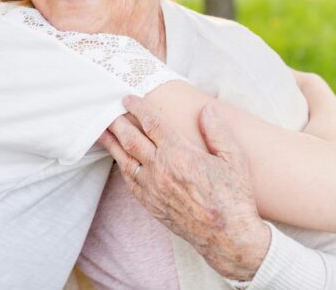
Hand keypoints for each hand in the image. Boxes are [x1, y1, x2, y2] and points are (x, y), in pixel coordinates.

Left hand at [98, 97, 270, 281]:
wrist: (228, 237)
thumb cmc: (234, 197)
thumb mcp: (234, 158)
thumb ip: (217, 131)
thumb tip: (205, 109)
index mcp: (179, 153)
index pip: (152, 123)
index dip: (138, 107)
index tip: (128, 98)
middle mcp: (160, 169)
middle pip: (130, 138)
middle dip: (118, 122)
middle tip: (108, 109)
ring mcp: (152, 188)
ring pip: (124, 160)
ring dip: (111, 143)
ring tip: (101, 130)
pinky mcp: (151, 204)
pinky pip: (129, 181)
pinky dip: (121, 166)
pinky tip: (119, 158)